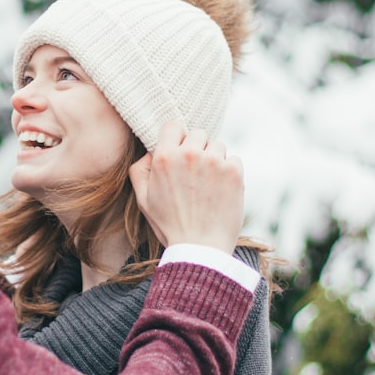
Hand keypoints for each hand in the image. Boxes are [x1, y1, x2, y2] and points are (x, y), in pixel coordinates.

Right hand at [128, 120, 243, 253]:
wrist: (200, 249)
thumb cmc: (170, 225)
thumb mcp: (143, 199)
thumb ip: (140, 170)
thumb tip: (151, 151)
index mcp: (165, 158)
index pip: (174, 125)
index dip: (177, 138)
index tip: (181, 152)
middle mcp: (190, 154)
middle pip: (198, 133)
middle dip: (197, 148)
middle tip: (196, 173)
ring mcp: (214, 162)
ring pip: (218, 145)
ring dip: (215, 159)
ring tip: (208, 185)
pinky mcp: (234, 172)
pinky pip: (234, 159)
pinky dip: (230, 172)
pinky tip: (221, 191)